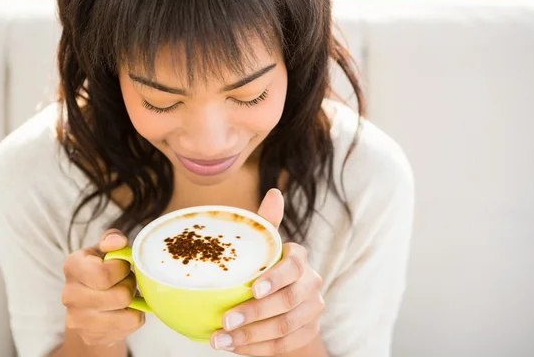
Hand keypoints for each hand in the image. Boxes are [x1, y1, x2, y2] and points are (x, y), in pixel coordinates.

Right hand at [61, 229, 144, 345]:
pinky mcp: (91, 337)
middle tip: (126, 281)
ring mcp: (78, 319)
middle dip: (130, 286)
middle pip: (120, 296)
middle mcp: (70, 294)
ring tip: (124, 295)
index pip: (104, 275)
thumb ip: (113, 239)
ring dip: (133, 303)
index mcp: (73, 266)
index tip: (122, 266)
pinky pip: (130, 327)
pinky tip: (123, 310)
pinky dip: (134, 317)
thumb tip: (118, 242)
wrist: (89, 304)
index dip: (122, 269)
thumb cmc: (101, 269)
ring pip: (127, 315)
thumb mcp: (105, 249)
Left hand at [210, 189, 324, 354]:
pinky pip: (282, 346)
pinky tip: (233, 347)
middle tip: (225, 321)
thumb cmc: (269, 270)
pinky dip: (256, 348)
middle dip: (254, 313)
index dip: (275, 278)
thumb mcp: (266, 248)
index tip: (253, 288)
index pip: (293, 266)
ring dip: (250, 335)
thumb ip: (266, 224)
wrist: (291, 307)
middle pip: (288, 302)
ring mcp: (313, 311)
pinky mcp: (308, 333)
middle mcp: (311, 283)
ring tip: (220, 339)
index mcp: (299, 259)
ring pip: (284, 327)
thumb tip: (275, 192)